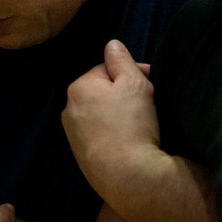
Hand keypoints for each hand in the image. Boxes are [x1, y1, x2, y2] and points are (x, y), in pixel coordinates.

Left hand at [63, 40, 159, 200]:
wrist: (128, 177)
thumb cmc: (132, 124)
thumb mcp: (133, 82)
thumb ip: (122, 60)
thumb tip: (111, 44)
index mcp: (78, 87)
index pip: (107, 70)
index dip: (131, 72)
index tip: (152, 80)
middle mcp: (69, 110)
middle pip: (102, 92)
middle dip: (123, 93)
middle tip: (149, 102)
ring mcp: (73, 136)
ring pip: (101, 114)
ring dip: (118, 114)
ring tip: (141, 123)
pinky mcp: (82, 157)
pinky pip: (101, 135)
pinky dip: (114, 133)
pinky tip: (130, 140)